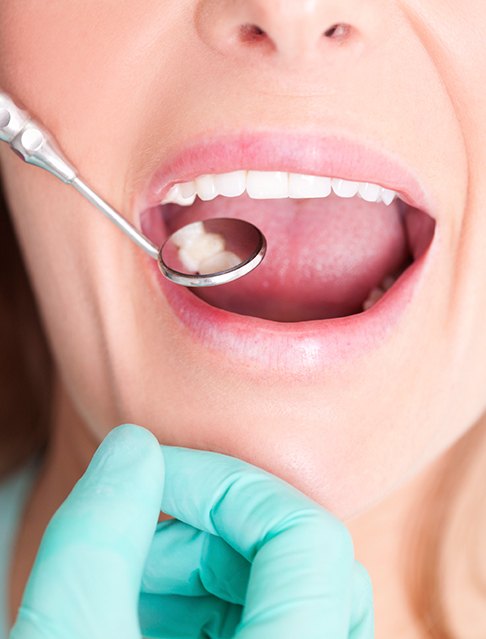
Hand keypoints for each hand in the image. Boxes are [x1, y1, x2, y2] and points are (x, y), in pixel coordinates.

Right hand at [10, 424, 373, 638]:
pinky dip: (214, 598)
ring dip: (209, 560)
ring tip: (134, 581)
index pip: (305, 535)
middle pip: (300, 552)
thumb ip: (96, 537)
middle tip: (135, 537)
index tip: (150, 478)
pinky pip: (275, 617)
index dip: (223, 485)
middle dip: (208, 523)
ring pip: (290, 585)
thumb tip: (132, 448)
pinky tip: (151, 614)